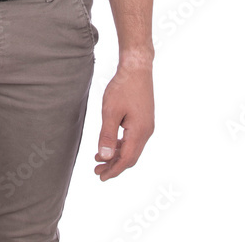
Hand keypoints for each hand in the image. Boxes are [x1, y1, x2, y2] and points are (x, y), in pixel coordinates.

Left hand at [94, 62, 154, 179]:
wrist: (137, 68)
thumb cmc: (123, 87)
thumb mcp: (110, 111)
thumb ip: (107, 135)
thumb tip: (104, 157)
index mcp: (139, 132)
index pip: (126, 159)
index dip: (113, 170)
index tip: (100, 177)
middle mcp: (146, 132)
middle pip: (130, 157)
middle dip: (114, 166)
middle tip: (97, 170)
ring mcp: (147, 126)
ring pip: (132, 149)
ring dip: (116, 155)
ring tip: (99, 158)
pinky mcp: (144, 120)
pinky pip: (133, 139)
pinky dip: (121, 145)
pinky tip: (110, 144)